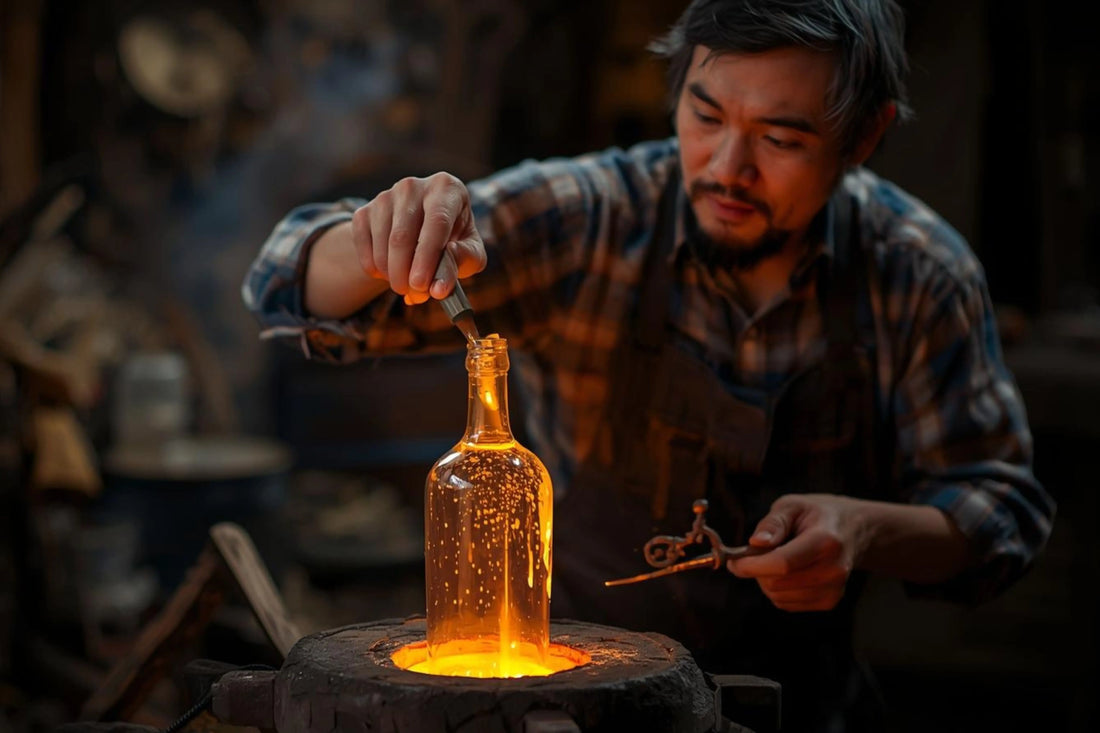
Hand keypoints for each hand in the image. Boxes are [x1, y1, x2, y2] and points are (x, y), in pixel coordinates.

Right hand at [351, 173, 486, 305]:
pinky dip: (375, 269)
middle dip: (405, 273)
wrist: (424, 229)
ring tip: (407, 284)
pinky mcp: (364, 211)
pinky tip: (390, 272)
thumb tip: (439, 287)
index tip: (421, 285)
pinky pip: (363, 247)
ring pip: (382, 245)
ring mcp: (386, 197)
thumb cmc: (454, 240)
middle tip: (412, 294)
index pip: (436, 221)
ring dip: (392, 275)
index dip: (428, 256)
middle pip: (402, 236)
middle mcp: (413, 186)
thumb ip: (462, 264)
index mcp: (446, 189)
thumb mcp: (470, 251)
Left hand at [726, 494, 868, 611]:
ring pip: (778, 596)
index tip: (734, 562)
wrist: (854, 530)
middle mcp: (834, 569)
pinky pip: (786, 604)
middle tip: (755, 554)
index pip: (783, 563)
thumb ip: (773, 523)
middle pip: (777, 583)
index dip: (752, 566)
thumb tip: (755, 543)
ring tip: (776, 559)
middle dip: (756, 570)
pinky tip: (787, 572)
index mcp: (825, 541)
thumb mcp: (793, 505)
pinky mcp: (829, 601)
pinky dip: (777, 590)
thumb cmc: (818, 514)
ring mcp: (834, 589)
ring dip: (765, 581)